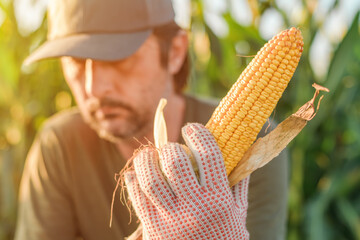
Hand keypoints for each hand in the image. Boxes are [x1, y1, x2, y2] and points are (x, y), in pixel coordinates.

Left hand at [124, 123, 248, 239]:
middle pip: (174, 162)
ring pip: (149, 178)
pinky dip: (133, 179)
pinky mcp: (152, 231)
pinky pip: (136, 197)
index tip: (192, 128)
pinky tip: (138, 175)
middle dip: (170, 147)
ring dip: (146, 159)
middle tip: (171, 148)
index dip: (198, 133)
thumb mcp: (238, 215)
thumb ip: (239, 183)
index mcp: (220, 201)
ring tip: (150, 156)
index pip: (209, 154)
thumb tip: (244, 150)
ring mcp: (170, 221)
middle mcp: (194, 209)